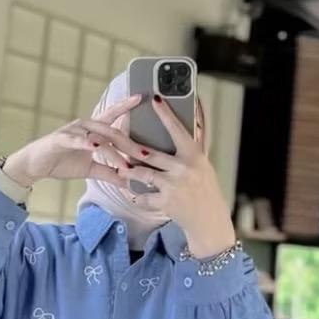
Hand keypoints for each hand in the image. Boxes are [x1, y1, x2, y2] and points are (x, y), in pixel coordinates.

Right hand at [2, 95, 140, 189]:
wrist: (35, 165)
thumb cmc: (61, 162)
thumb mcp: (90, 170)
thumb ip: (109, 173)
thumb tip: (128, 181)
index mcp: (93, 130)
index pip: (113, 117)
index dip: (126, 106)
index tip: (141, 98)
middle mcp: (85, 126)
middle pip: (113, 133)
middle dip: (130, 145)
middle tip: (145, 156)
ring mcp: (74, 131)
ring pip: (99, 138)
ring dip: (114, 152)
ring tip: (126, 165)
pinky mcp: (61, 139)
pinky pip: (77, 141)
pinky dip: (86, 143)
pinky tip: (95, 147)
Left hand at [77, 95, 235, 258]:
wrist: (208, 220)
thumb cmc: (205, 189)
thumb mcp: (203, 164)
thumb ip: (195, 142)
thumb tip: (197, 112)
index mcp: (194, 155)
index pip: (178, 130)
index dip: (166, 114)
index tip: (155, 98)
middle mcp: (183, 168)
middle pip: (149, 153)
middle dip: (127, 146)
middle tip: (111, 136)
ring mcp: (173, 186)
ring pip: (142, 173)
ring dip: (127, 170)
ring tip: (117, 166)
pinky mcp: (165, 202)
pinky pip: (144, 196)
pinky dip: (136, 195)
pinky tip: (131, 193)